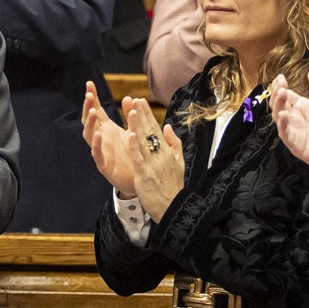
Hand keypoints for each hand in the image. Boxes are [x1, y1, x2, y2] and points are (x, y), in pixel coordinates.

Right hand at [82, 81, 138, 196]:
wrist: (138, 180)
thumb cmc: (134, 155)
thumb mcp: (133, 131)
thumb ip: (131, 116)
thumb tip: (130, 97)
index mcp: (107, 129)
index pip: (96, 110)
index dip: (93, 97)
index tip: (90, 83)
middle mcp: (101, 138)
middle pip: (89, 120)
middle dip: (88, 107)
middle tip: (89, 96)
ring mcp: (100, 151)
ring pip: (89, 135)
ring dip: (90, 124)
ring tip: (93, 112)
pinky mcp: (103, 165)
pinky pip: (96, 153)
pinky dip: (96, 144)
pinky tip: (99, 134)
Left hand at [120, 96, 184, 217]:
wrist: (174, 209)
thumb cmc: (173, 187)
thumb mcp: (179, 163)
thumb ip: (173, 144)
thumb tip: (167, 127)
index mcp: (167, 152)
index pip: (156, 130)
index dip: (148, 115)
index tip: (140, 101)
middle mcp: (161, 155)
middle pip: (150, 132)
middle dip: (142, 114)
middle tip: (135, 99)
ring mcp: (153, 164)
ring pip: (144, 142)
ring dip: (137, 125)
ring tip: (132, 110)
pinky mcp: (145, 175)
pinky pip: (139, 158)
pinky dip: (134, 146)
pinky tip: (129, 135)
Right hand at [271, 70, 308, 193]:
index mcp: (304, 107)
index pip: (287, 95)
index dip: (281, 86)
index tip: (281, 77)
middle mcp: (297, 118)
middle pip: (280, 104)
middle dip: (277, 93)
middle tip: (280, 83)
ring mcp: (295, 132)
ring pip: (279, 117)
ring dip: (277, 105)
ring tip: (281, 94)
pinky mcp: (297, 145)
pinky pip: (285, 135)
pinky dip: (282, 125)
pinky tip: (284, 114)